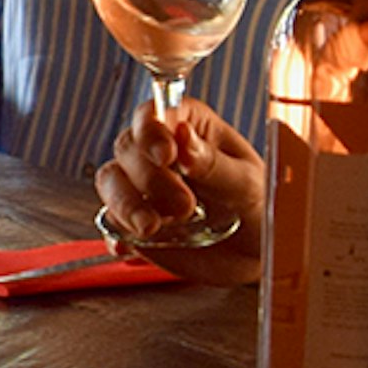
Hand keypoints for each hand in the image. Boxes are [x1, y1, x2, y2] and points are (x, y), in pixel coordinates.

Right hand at [95, 99, 266, 287]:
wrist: (255, 253)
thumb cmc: (258, 205)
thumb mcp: (247, 184)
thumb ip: (214, 164)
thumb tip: (182, 138)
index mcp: (188, 126)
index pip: (153, 113)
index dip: (152, 130)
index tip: (167, 155)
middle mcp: (157, 151)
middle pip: (127, 147)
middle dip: (148, 178)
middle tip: (184, 206)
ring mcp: (141, 186)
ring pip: (110, 180)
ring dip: (125, 203)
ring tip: (151, 228)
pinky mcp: (132, 220)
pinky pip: (110, 220)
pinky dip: (117, 232)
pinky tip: (128, 244)